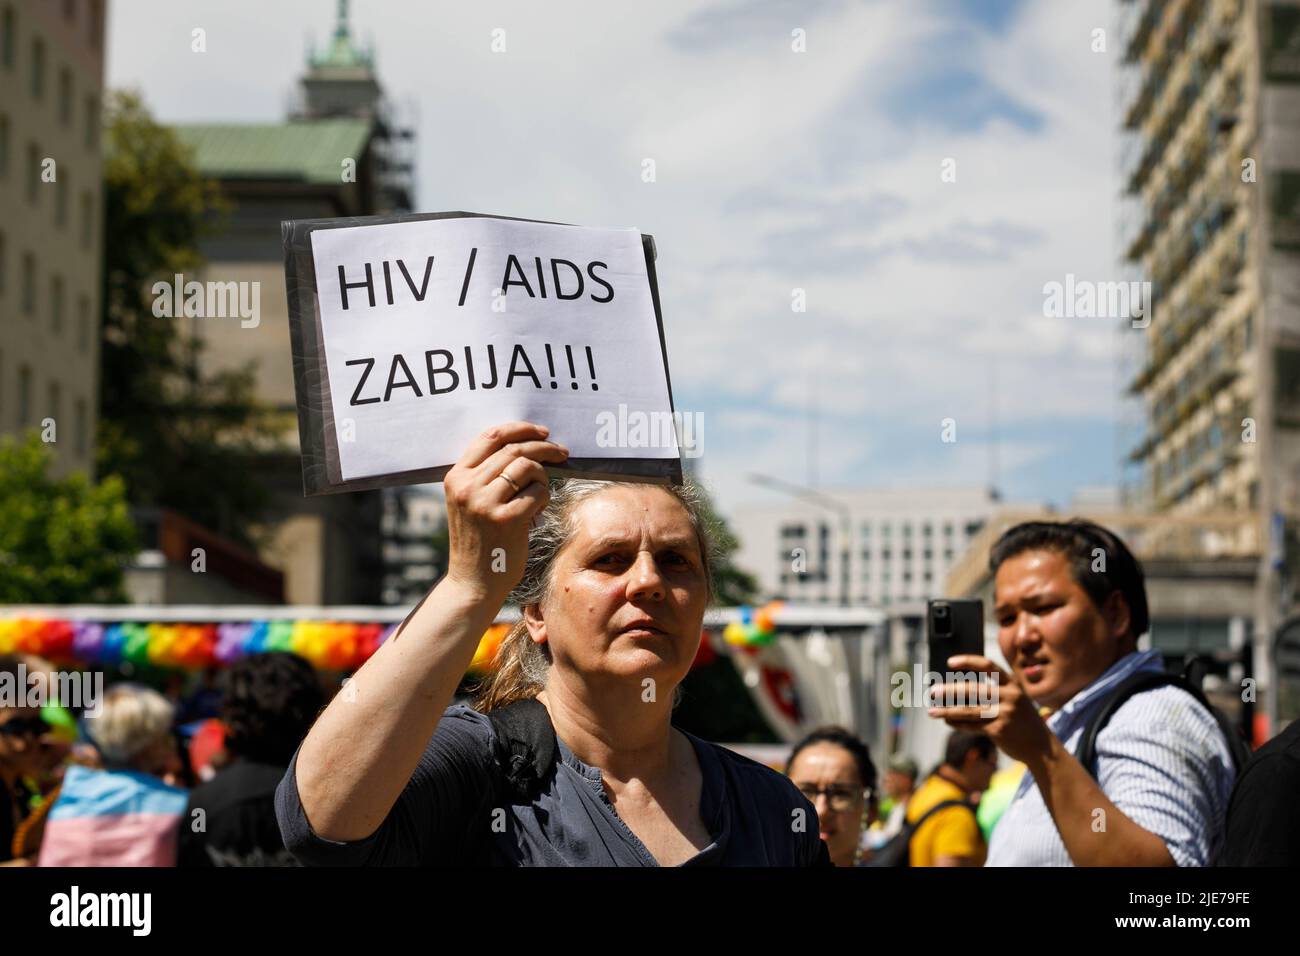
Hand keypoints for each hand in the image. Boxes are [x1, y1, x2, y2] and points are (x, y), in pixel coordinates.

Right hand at [442, 421, 568, 602]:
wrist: (473, 582)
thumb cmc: (479, 540)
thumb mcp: (470, 502)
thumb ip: (487, 474)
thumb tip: (528, 446)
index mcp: (456, 477)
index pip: (490, 436)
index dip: (520, 429)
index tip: (541, 432)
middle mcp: (468, 487)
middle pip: (514, 449)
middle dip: (544, 447)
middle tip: (561, 452)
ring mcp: (485, 503)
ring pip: (527, 467)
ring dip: (543, 476)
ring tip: (541, 492)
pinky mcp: (506, 520)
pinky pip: (538, 493)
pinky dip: (545, 497)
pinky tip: (538, 511)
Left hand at [928, 654, 1051, 765]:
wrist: (1042, 748)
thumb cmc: (1022, 720)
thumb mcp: (1015, 701)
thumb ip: (993, 693)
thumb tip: (955, 690)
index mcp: (1013, 684)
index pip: (988, 666)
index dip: (968, 662)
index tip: (949, 662)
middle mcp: (1010, 696)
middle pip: (973, 690)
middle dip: (949, 691)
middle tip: (932, 692)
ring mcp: (1005, 714)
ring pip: (969, 710)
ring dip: (947, 711)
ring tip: (932, 712)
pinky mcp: (999, 730)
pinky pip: (972, 725)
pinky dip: (957, 724)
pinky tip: (947, 721)